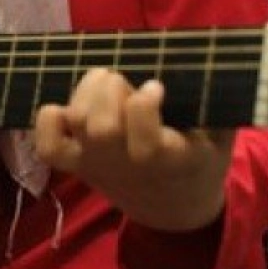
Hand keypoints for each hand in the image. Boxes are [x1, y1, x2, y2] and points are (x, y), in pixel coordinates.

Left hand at [33, 68, 233, 231]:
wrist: (174, 208)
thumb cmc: (200, 160)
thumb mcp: (220, 136)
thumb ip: (215, 103)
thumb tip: (207, 60)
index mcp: (169, 162)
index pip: (145, 140)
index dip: (145, 103)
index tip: (156, 87)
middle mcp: (126, 166)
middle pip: (100, 127)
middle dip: (112, 90)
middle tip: (127, 84)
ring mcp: (96, 165)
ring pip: (76, 121)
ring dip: (87, 90)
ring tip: (107, 83)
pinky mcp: (76, 164)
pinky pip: (47, 145)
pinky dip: (49, 119)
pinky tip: (71, 106)